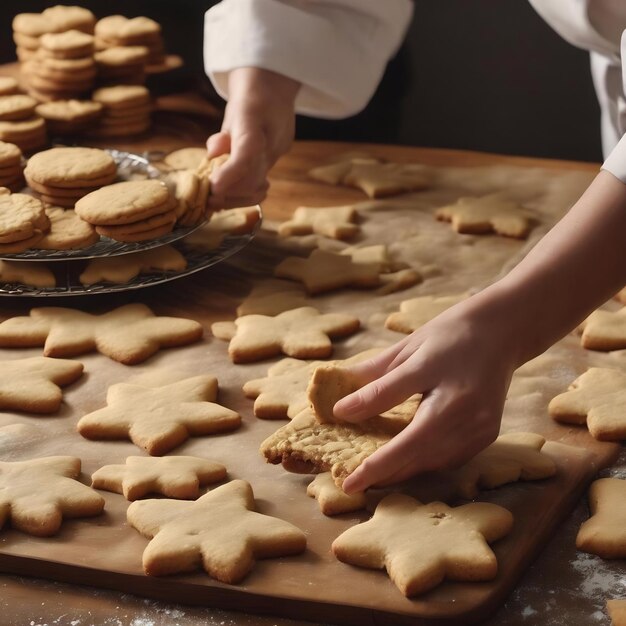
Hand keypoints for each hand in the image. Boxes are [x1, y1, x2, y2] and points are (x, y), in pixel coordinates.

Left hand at [206, 67, 299, 208]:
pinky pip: (261, 183)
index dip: (230, 174)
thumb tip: (212, 155)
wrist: (275, 87)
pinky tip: (230, 195)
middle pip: (252, 178)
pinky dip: (244, 193)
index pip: (247, 152)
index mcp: (255, 118)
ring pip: (258, 187)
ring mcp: (277, 152)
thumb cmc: (250, 96)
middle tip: (208, 200)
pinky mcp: (277, 159)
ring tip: (217, 200)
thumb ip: (222, 136)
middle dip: (229, 194)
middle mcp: (271, 140)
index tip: (214, 187)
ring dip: (236, 198)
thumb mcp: (232, 110)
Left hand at [334, 294, 519, 493]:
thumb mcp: (408, 348)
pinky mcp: (487, 435)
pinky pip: (449, 459)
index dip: (372, 456)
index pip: (398, 423)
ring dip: (402, 473)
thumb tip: (341, 408)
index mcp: (440, 378)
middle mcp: (464, 409)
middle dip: (383, 473)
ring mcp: (480, 426)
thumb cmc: (448, 335)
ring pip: (434, 462)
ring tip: (371, 479)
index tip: (346, 477)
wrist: (501, 332)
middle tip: (352, 485)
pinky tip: (403, 465)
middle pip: (417, 450)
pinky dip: (423, 465)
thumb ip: (376, 380)